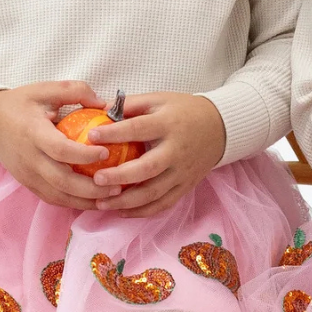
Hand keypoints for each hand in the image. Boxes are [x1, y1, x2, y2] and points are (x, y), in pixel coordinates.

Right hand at [0, 81, 111, 208]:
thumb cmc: (20, 104)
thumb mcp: (44, 89)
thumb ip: (75, 91)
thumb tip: (104, 105)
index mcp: (33, 133)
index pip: (59, 150)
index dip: (84, 154)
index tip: (106, 152)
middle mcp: (29, 158)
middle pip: (61, 181)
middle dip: (91, 188)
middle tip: (118, 185)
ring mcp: (27, 175)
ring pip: (58, 196)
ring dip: (86, 201)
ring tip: (112, 197)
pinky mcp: (28, 184)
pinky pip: (53, 198)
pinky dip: (74, 203)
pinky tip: (94, 200)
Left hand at [88, 92, 226, 218]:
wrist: (220, 128)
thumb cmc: (184, 111)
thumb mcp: (160, 99)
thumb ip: (132, 104)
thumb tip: (99, 110)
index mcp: (168, 124)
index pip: (138, 129)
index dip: (114, 133)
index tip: (91, 136)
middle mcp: (176, 151)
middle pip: (147, 168)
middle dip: (120, 176)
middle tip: (96, 179)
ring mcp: (182, 172)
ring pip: (153, 192)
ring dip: (126, 201)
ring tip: (101, 202)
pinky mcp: (185, 186)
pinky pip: (163, 204)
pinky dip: (142, 212)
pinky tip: (122, 212)